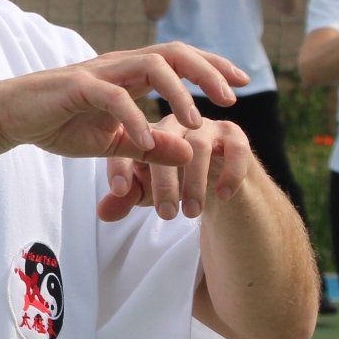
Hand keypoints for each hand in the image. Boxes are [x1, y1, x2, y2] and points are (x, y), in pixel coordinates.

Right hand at [0, 43, 246, 164]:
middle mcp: (119, 65)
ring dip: (180, 93)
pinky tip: (146, 142)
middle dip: (209, 71)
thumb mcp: (111, 144)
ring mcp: (99, 72)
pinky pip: (115, 98)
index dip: (212, 67)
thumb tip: (188, 152)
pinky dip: (135, 119)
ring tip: (196, 123)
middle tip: (234, 98)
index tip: (241, 84)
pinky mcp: (78, 86)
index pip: (179, 61)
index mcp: (129, 75)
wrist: (9, 118)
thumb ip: (149, 147)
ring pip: (151, 66)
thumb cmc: (58, 125)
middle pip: (174, 53)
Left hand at [99, 116, 254, 222]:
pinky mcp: (235, 136)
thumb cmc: (174, 183)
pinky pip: (235, 150)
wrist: (217, 182)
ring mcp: (206, 127)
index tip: (120, 192)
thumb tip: (102, 214)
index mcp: (148, 131)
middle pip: (165, 143)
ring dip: (195, 183)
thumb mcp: (147, 193)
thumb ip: (125, 199)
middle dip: (164, 182)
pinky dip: (230, 173)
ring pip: (199, 148)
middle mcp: (175, 123)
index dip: (122, 167)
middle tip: (165, 216)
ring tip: (191, 213)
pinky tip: (222, 196)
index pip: (129, 145)